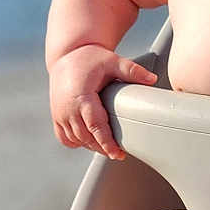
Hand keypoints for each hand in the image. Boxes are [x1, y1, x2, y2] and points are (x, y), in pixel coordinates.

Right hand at [49, 44, 157, 159]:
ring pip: (77, 140)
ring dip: (92, 146)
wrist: (67, 55)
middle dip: (103, 148)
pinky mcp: (56, 116)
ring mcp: (59, 114)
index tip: (117, 154)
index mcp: (81, 96)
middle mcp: (67, 108)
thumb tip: (153, 79)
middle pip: (87, 137)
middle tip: (119, 153)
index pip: (95, 126)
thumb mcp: (112, 61)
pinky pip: (66, 138)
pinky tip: (90, 142)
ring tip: (108, 147)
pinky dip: (78, 143)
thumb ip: (132, 70)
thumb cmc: (90, 58)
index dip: (106, 143)